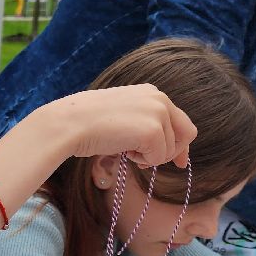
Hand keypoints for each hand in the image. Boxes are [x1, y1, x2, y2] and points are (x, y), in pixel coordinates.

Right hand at [35, 84, 196, 168]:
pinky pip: (158, 158)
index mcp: (152, 92)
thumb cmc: (87, 122)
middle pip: (186, 134)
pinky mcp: (153, 131)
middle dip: (170, 152)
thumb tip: (163, 145)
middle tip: (147, 163)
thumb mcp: (122, 115)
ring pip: (169, 150)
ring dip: (148, 157)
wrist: (70, 123)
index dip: (180, 143)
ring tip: (123, 149)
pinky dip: (142, 161)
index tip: (178, 161)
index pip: (180, 120)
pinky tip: (123, 151)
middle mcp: (160, 99)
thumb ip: (144, 122)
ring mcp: (158, 113)